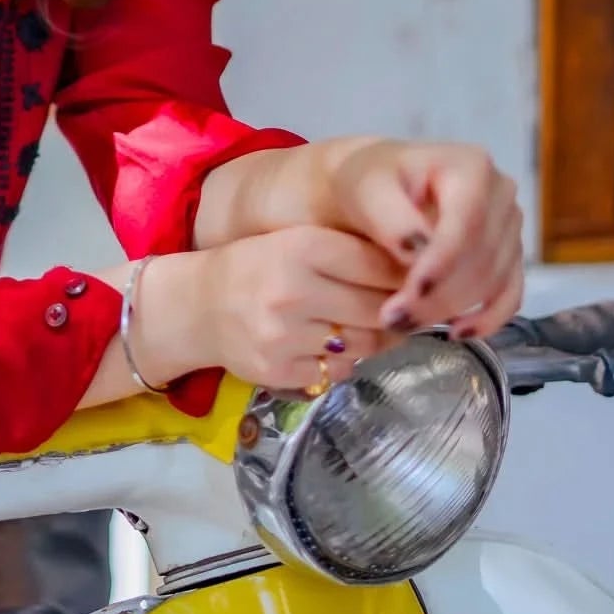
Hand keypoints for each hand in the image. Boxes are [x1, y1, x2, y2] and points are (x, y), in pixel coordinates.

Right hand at [194, 225, 407, 391]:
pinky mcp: (279, 371)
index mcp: (299, 246)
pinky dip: (344, 361)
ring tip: (371, 328)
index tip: (417, 281)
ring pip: (363, 344)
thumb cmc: (256, 268)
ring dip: (375, 339)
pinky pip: (337, 371)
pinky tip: (332, 346)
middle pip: (376, 309)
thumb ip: (349, 253)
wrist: (197, 307)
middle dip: (396, 312)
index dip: (403, 276)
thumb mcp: (295, 243)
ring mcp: (283, 335)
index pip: (376, 264)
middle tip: (407, 311)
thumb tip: (416, 274)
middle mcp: (291, 289)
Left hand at [326, 139, 523, 337]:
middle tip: (394, 319)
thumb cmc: (370, 183)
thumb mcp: (366, 189)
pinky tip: (455, 332)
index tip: (411, 293)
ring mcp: (510, 226)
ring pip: (494, 281)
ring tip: (404, 324)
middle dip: (439, 294)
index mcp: (470, 166)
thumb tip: (417, 252)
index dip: (443, 262)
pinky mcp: (509, 257)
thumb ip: (391, 217)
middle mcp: (500, 193)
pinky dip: (487, 319)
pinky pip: (510, 296)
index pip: (467, 222)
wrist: (377, 191)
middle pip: (482, 256)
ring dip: (451, 309)